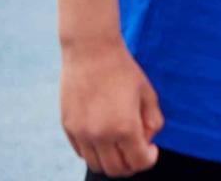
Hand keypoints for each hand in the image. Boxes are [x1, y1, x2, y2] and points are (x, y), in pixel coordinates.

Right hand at [60, 40, 163, 177]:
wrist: (91, 52)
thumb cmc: (123, 71)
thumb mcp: (147, 94)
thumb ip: (152, 121)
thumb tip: (147, 140)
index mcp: (125, 127)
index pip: (139, 163)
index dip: (150, 159)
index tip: (152, 148)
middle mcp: (100, 135)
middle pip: (116, 170)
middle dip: (131, 165)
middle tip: (138, 149)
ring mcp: (81, 133)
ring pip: (96, 165)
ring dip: (111, 161)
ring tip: (121, 144)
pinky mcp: (67, 127)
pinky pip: (82, 152)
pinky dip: (95, 152)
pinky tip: (105, 136)